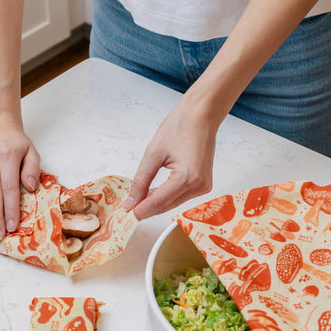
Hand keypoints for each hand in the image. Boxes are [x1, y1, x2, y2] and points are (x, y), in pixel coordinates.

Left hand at [126, 101, 217, 219]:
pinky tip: (152, 194)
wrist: (202, 115)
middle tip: (127, 209)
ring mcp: (204, 187)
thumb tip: (131, 201)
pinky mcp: (205, 184)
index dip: (140, 210)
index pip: (158, 202)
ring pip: (173, 203)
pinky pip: (181, 197)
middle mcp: (199, 185)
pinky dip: (166, 197)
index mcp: (187, 177)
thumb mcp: (154, 153)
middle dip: (146, 209)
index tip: (125, 215)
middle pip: (166, 206)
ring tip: (137, 200)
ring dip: (156, 203)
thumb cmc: (181, 126)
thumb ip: (141, 180)